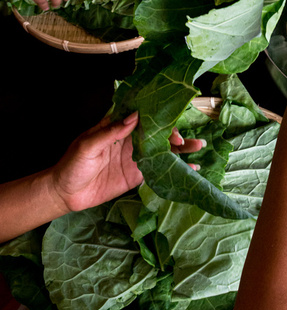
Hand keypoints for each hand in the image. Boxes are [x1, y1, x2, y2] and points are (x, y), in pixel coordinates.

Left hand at [51, 116, 205, 213]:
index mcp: (117, 127)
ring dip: (180, 148)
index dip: (159, 118)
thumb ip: (111, 132)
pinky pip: (159, 169)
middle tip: (185, 141)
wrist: (66, 193)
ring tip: (198, 147)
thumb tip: (134, 116)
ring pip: (162, 149)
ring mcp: (135, 157)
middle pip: (157, 133)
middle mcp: (130, 140)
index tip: (171, 122)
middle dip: (174, 134)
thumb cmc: (72, 164)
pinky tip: (192, 167)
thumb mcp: (89, 145)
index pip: (143, 117)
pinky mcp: (137, 175)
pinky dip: (175, 167)